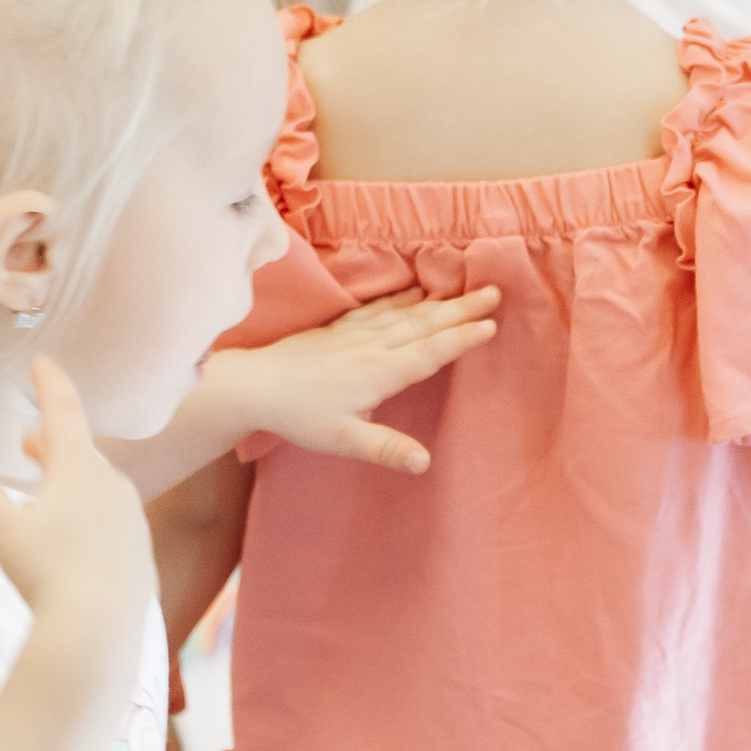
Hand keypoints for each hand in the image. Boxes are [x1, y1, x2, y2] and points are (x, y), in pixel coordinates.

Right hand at [0, 358, 155, 628]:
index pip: (63, 411)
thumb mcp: (2, 530)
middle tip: (30, 439)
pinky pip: (111, 522)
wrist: (101, 628)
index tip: (42, 362)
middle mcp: (113, 485)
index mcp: (80, 469)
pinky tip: (75, 540)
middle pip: (79, 453)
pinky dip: (88, 516)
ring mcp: (131, 518)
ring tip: (49, 489)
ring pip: (98, 487)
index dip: (49, 384)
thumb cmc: (48, 574)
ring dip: (70, 480)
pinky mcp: (139, 551)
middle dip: (51, 444)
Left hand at [201, 285, 500, 473]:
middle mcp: (373, 346)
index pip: (430, 351)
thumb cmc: (300, 416)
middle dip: (461, 309)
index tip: (491, 325)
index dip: (462, 338)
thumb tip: (424, 462)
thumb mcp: (343, 439)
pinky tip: (415, 290)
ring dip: (439, 300)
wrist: (256, 384)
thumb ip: (385, 449)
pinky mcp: (341, 327)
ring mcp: (357, 333)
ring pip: (407, 312)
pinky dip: (403, 297)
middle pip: (425, 323)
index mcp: (379, 371)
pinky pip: (380, 307)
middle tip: (494, 292)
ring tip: (465, 288)